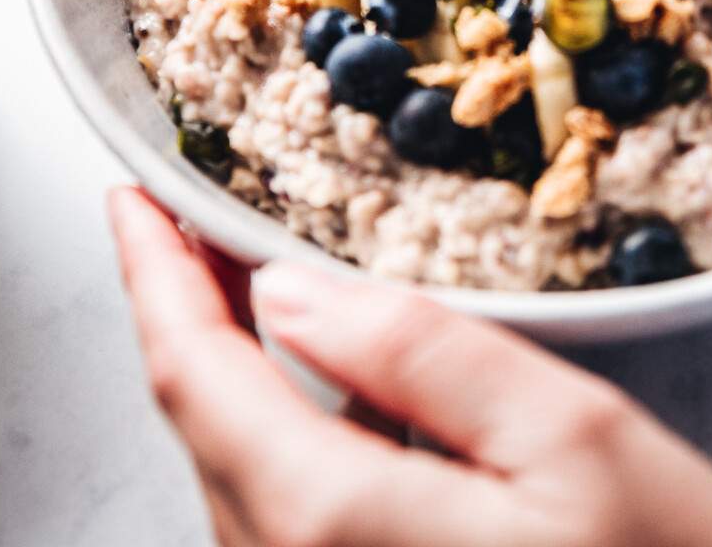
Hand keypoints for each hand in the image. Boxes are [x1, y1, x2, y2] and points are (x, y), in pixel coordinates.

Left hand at [107, 187, 711, 546]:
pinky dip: (280, 437)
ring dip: (232, 374)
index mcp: (333, 523)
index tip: (136, 197)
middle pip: (205, 427)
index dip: (154, 272)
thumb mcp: (574, 442)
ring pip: (238, 478)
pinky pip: (286, 525)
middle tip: (197, 218)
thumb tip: (291, 294)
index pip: (195, 375)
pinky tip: (324, 394)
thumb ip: (423, 356)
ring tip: (249, 285)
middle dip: (190, 311)